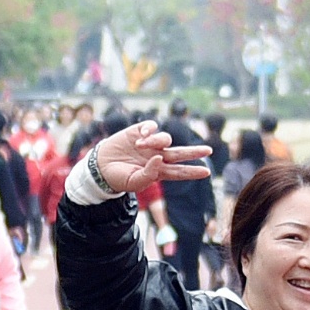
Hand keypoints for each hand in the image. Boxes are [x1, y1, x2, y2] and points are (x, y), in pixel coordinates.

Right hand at [83, 121, 204, 194]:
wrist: (100, 166)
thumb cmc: (118, 178)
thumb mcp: (133, 182)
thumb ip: (148, 174)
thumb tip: (160, 158)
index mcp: (158, 171)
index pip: (179, 172)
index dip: (192, 172)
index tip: (206, 172)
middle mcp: (157, 156)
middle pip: (180, 153)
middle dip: (194, 152)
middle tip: (208, 150)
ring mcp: (149, 144)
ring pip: (165, 138)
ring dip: (156, 140)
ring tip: (140, 145)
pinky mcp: (139, 131)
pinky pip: (152, 126)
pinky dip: (150, 129)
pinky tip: (141, 135)